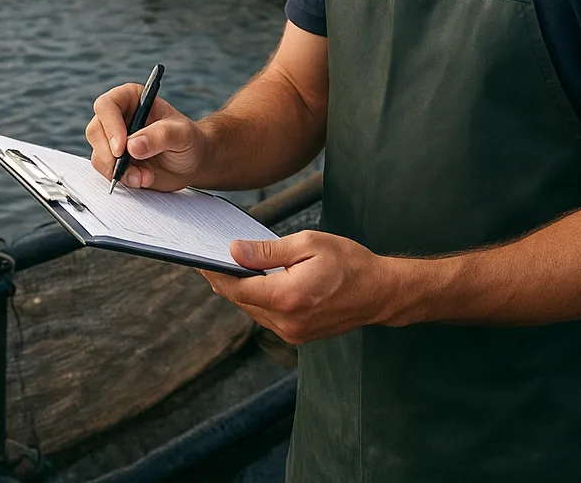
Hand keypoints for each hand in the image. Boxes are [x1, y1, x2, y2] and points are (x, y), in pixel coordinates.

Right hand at [86, 83, 205, 190]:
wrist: (192, 162)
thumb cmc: (189, 140)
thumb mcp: (182, 134)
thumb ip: (161, 136)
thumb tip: (133, 146)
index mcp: (132, 98)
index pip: (107, 105)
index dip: (110, 126)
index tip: (122, 148)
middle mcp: (118, 117)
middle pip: (96, 131)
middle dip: (110, 154)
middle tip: (130, 168)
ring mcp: (113, 139)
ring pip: (98, 154)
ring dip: (119, 170)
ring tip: (145, 176)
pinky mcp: (114, 160)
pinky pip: (105, 170)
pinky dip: (122, 178)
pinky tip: (143, 179)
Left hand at [199, 230, 398, 344]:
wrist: (380, 292)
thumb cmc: (348, 262)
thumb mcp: (307, 244)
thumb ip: (267, 251)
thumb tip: (234, 251)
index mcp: (287, 296)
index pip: (237, 288)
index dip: (216, 273)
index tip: (200, 260)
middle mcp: (287, 321)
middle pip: (242, 301)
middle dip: (224, 280)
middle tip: (209, 259)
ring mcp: (293, 332)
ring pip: (253, 310)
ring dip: (240, 291)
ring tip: (228, 268)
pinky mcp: (299, 335)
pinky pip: (267, 316)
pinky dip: (258, 299)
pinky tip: (254, 282)